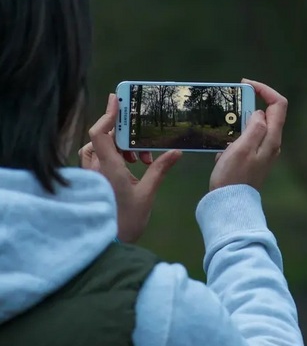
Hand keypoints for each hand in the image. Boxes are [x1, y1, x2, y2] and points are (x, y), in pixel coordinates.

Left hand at [79, 94, 181, 242]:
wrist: (106, 246)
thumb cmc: (126, 221)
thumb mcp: (147, 193)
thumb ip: (160, 169)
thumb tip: (177, 151)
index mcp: (107, 168)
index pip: (100, 133)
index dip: (107, 114)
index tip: (117, 99)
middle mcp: (94, 168)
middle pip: (101, 138)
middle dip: (124, 137)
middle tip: (142, 151)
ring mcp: (90, 175)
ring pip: (98, 148)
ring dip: (118, 147)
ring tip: (139, 160)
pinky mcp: (91, 182)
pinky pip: (98, 159)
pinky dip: (113, 156)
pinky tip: (130, 168)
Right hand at [209, 79, 287, 190]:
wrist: (230, 204)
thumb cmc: (233, 177)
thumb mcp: (242, 148)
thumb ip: (254, 127)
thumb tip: (259, 113)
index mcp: (272, 138)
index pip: (278, 104)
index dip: (264, 90)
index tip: (245, 85)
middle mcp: (271, 143)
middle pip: (267, 112)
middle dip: (249, 104)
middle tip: (230, 107)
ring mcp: (263, 151)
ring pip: (255, 125)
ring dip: (239, 121)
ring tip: (224, 128)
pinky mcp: (253, 158)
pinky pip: (246, 138)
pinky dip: (235, 135)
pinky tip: (223, 147)